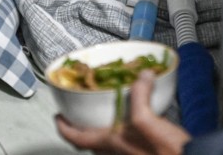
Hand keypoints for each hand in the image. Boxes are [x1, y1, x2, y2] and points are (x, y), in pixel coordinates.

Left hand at [55, 71, 190, 154]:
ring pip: (105, 143)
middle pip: (89, 141)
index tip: (58, 116)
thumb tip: (143, 75)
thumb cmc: (164, 151)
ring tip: (105, 112)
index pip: (75, 138)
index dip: (63, 127)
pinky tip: (131, 119)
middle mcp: (114, 153)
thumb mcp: (148, 120)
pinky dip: (119, 130)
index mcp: (109, 144)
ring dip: (100, 129)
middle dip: (83, 126)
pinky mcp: (140, 153)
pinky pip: (121, 142)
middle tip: (81, 111)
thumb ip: (141, 96)